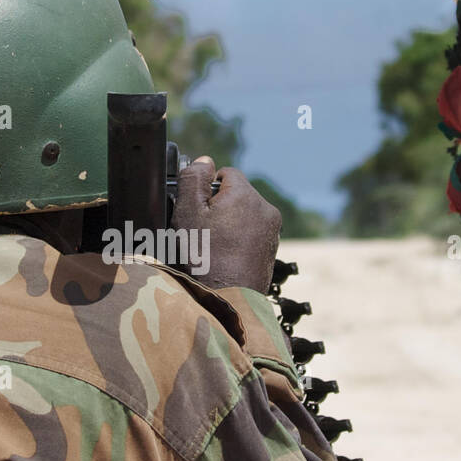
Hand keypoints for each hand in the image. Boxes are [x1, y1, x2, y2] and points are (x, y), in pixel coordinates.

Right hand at [170, 156, 280, 292]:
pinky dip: (239, 240)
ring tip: (214, 247)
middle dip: (219, 207)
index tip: (198, 210)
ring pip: (244, 215)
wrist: (228, 300)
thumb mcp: (188, 213)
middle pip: (236, 195)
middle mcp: (265, 208)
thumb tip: (204, 160)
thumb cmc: (205, 257)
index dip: (206, 189)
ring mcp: (271, 230)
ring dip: (229, 224)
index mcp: (245, 195)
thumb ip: (193, 179)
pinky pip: (252, 234)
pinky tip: (225, 257)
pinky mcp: (271, 249)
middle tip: (203, 231)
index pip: (225, 174)